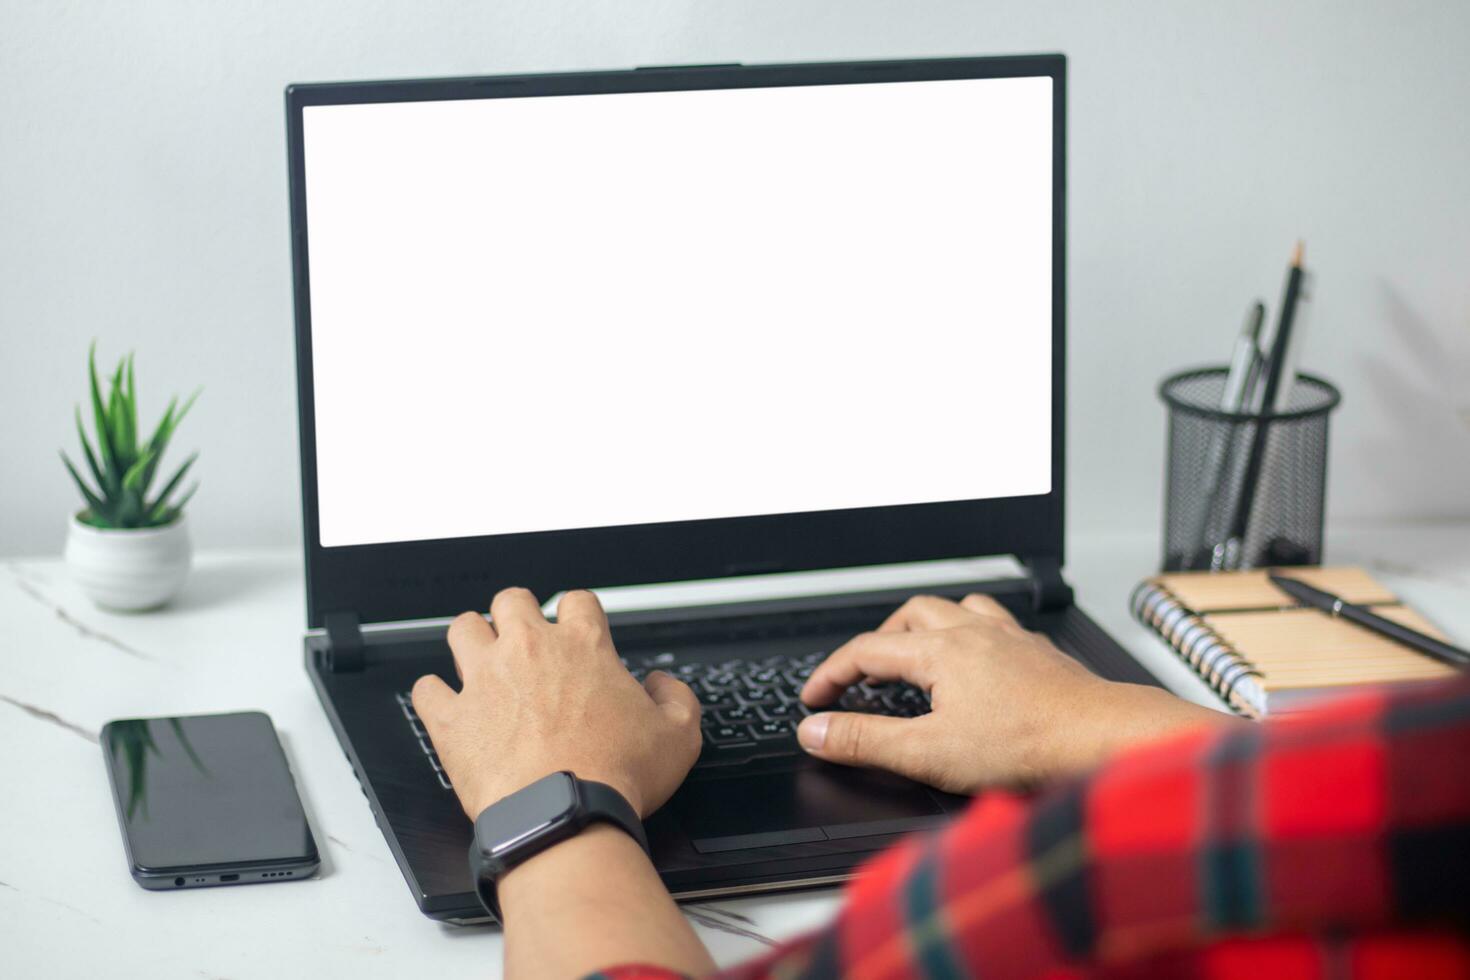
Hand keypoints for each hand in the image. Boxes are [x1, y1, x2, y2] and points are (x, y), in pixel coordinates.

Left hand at [411, 587, 701, 819]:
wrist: (563, 815)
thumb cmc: (615, 777)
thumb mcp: (678, 736)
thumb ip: (677, 699)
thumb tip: (663, 685)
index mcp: (583, 646)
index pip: (577, 600)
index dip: (578, 614)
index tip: (577, 632)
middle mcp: (529, 650)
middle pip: (511, 600)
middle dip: (516, 614)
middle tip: (523, 639)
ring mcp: (484, 679)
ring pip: (463, 628)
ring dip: (471, 640)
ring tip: (480, 659)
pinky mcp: (452, 717)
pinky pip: (427, 689)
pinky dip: (434, 696)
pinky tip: (445, 705)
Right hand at [797, 593, 1234, 791]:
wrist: (1104, 741)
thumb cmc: (1029, 747)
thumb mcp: (928, 753)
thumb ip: (865, 740)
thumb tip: (815, 732)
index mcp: (940, 651)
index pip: (865, 651)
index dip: (831, 675)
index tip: (814, 699)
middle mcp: (975, 633)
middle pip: (910, 615)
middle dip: (878, 641)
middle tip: (861, 674)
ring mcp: (1012, 639)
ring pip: (958, 609)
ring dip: (928, 626)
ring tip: (916, 654)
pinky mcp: (1041, 654)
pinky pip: (999, 624)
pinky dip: (975, 634)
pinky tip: (982, 661)